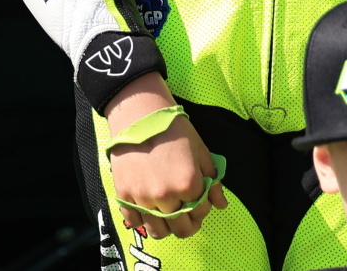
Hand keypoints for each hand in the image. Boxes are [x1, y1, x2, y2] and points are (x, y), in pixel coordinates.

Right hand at [106, 74, 226, 239]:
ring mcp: (143, 198)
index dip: (204, 209)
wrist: (140, 116)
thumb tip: (221, 204)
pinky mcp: (124, 195)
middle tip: (187, 217)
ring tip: (168, 218)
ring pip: (158, 231)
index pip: (201, 212)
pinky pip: (135, 222)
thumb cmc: (174, 130)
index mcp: (189, 184)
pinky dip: (143, 221)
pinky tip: (148, 212)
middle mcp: (166, 196)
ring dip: (167, 228)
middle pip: (182, 228)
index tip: (200, 202)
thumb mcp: (200, 151)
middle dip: (189, 225)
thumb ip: (213, 180)